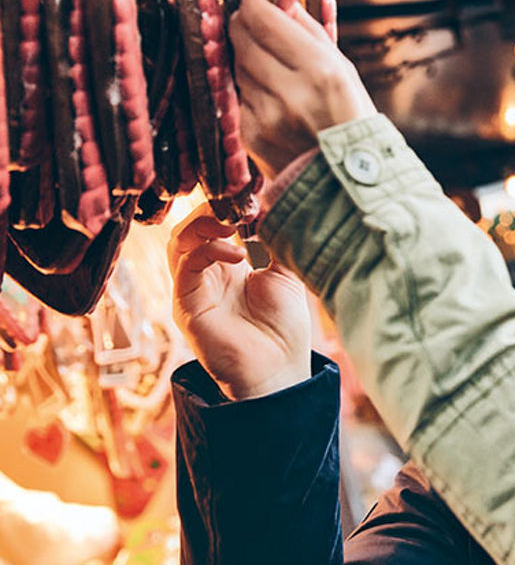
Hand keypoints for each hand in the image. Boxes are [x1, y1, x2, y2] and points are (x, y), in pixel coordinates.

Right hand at [168, 205, 312, 399]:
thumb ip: (275, 242)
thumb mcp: (286, 275)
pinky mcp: (186, 306)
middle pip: (190, 225)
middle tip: (241, 203)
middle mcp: (204, 275)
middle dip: (213, 207)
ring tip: (235, 223)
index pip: (212, 222)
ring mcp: (192, 289)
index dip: (228, 204)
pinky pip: (185, 266)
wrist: (279, 372)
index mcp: (226, 265)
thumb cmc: (284, 329)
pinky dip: (208, 250)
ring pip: (179, 239)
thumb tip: (271, 204)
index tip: (253, 192)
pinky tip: (238, 254)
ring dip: (205, 223)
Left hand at [229, 0, 376, 175]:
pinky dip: (250, 95)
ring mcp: (266, 113)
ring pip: (237, 67)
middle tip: (254, 29)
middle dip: (244, 28)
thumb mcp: (344, 72)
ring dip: (248, 63)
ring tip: (273, 75)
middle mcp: (289, 90)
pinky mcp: (250, 133)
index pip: (263, 19)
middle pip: (242, 38)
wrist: (345, 180)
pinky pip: (239, 98)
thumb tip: (281, 2)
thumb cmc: (351, 120)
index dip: (253, 4)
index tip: (254, 3)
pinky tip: (271, 104)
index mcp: (320, 69)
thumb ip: (311, 34)